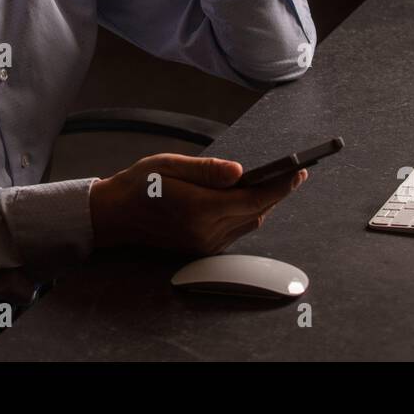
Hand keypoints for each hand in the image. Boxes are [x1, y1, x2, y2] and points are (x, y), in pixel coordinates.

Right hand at [88, 153, 307, 254]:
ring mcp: (206, 244)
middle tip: (293, 172)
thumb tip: (240, 172)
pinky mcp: (203, 248)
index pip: (253, 199)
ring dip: (262, 203)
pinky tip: (245, 197)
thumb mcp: (169, 165)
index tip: (298, 172)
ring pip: (249, 222)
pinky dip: (246, 212)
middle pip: (256, 211)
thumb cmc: (139, 185)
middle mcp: (207, 232)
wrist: (114, 216)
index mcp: (200, 209)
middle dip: (276, 192)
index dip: (280, 186)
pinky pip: (236, 230)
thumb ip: (207, 170)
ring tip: (273, 181)